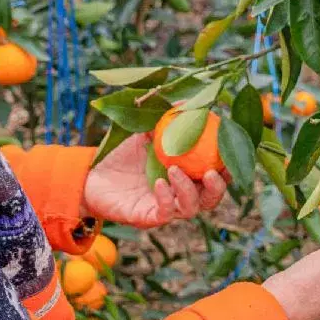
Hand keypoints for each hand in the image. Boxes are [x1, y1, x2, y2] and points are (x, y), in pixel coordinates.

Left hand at [82, 133, 226, 228]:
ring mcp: (166, 208)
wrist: (92, 174)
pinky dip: (166, 199)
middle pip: (210, 198)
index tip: (227, 153)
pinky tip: (158, 183)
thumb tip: (186, 101)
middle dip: (217, 187)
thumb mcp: (145, 132)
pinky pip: (164, 213)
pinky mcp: (147, 217)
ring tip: (175, 170)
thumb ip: (165, 120)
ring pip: (190, 208)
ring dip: (188, 190)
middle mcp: (180, 195)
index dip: (226, 169)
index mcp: (187, 175)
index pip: (215, 176)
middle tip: (211, 171)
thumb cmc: (124, 154)